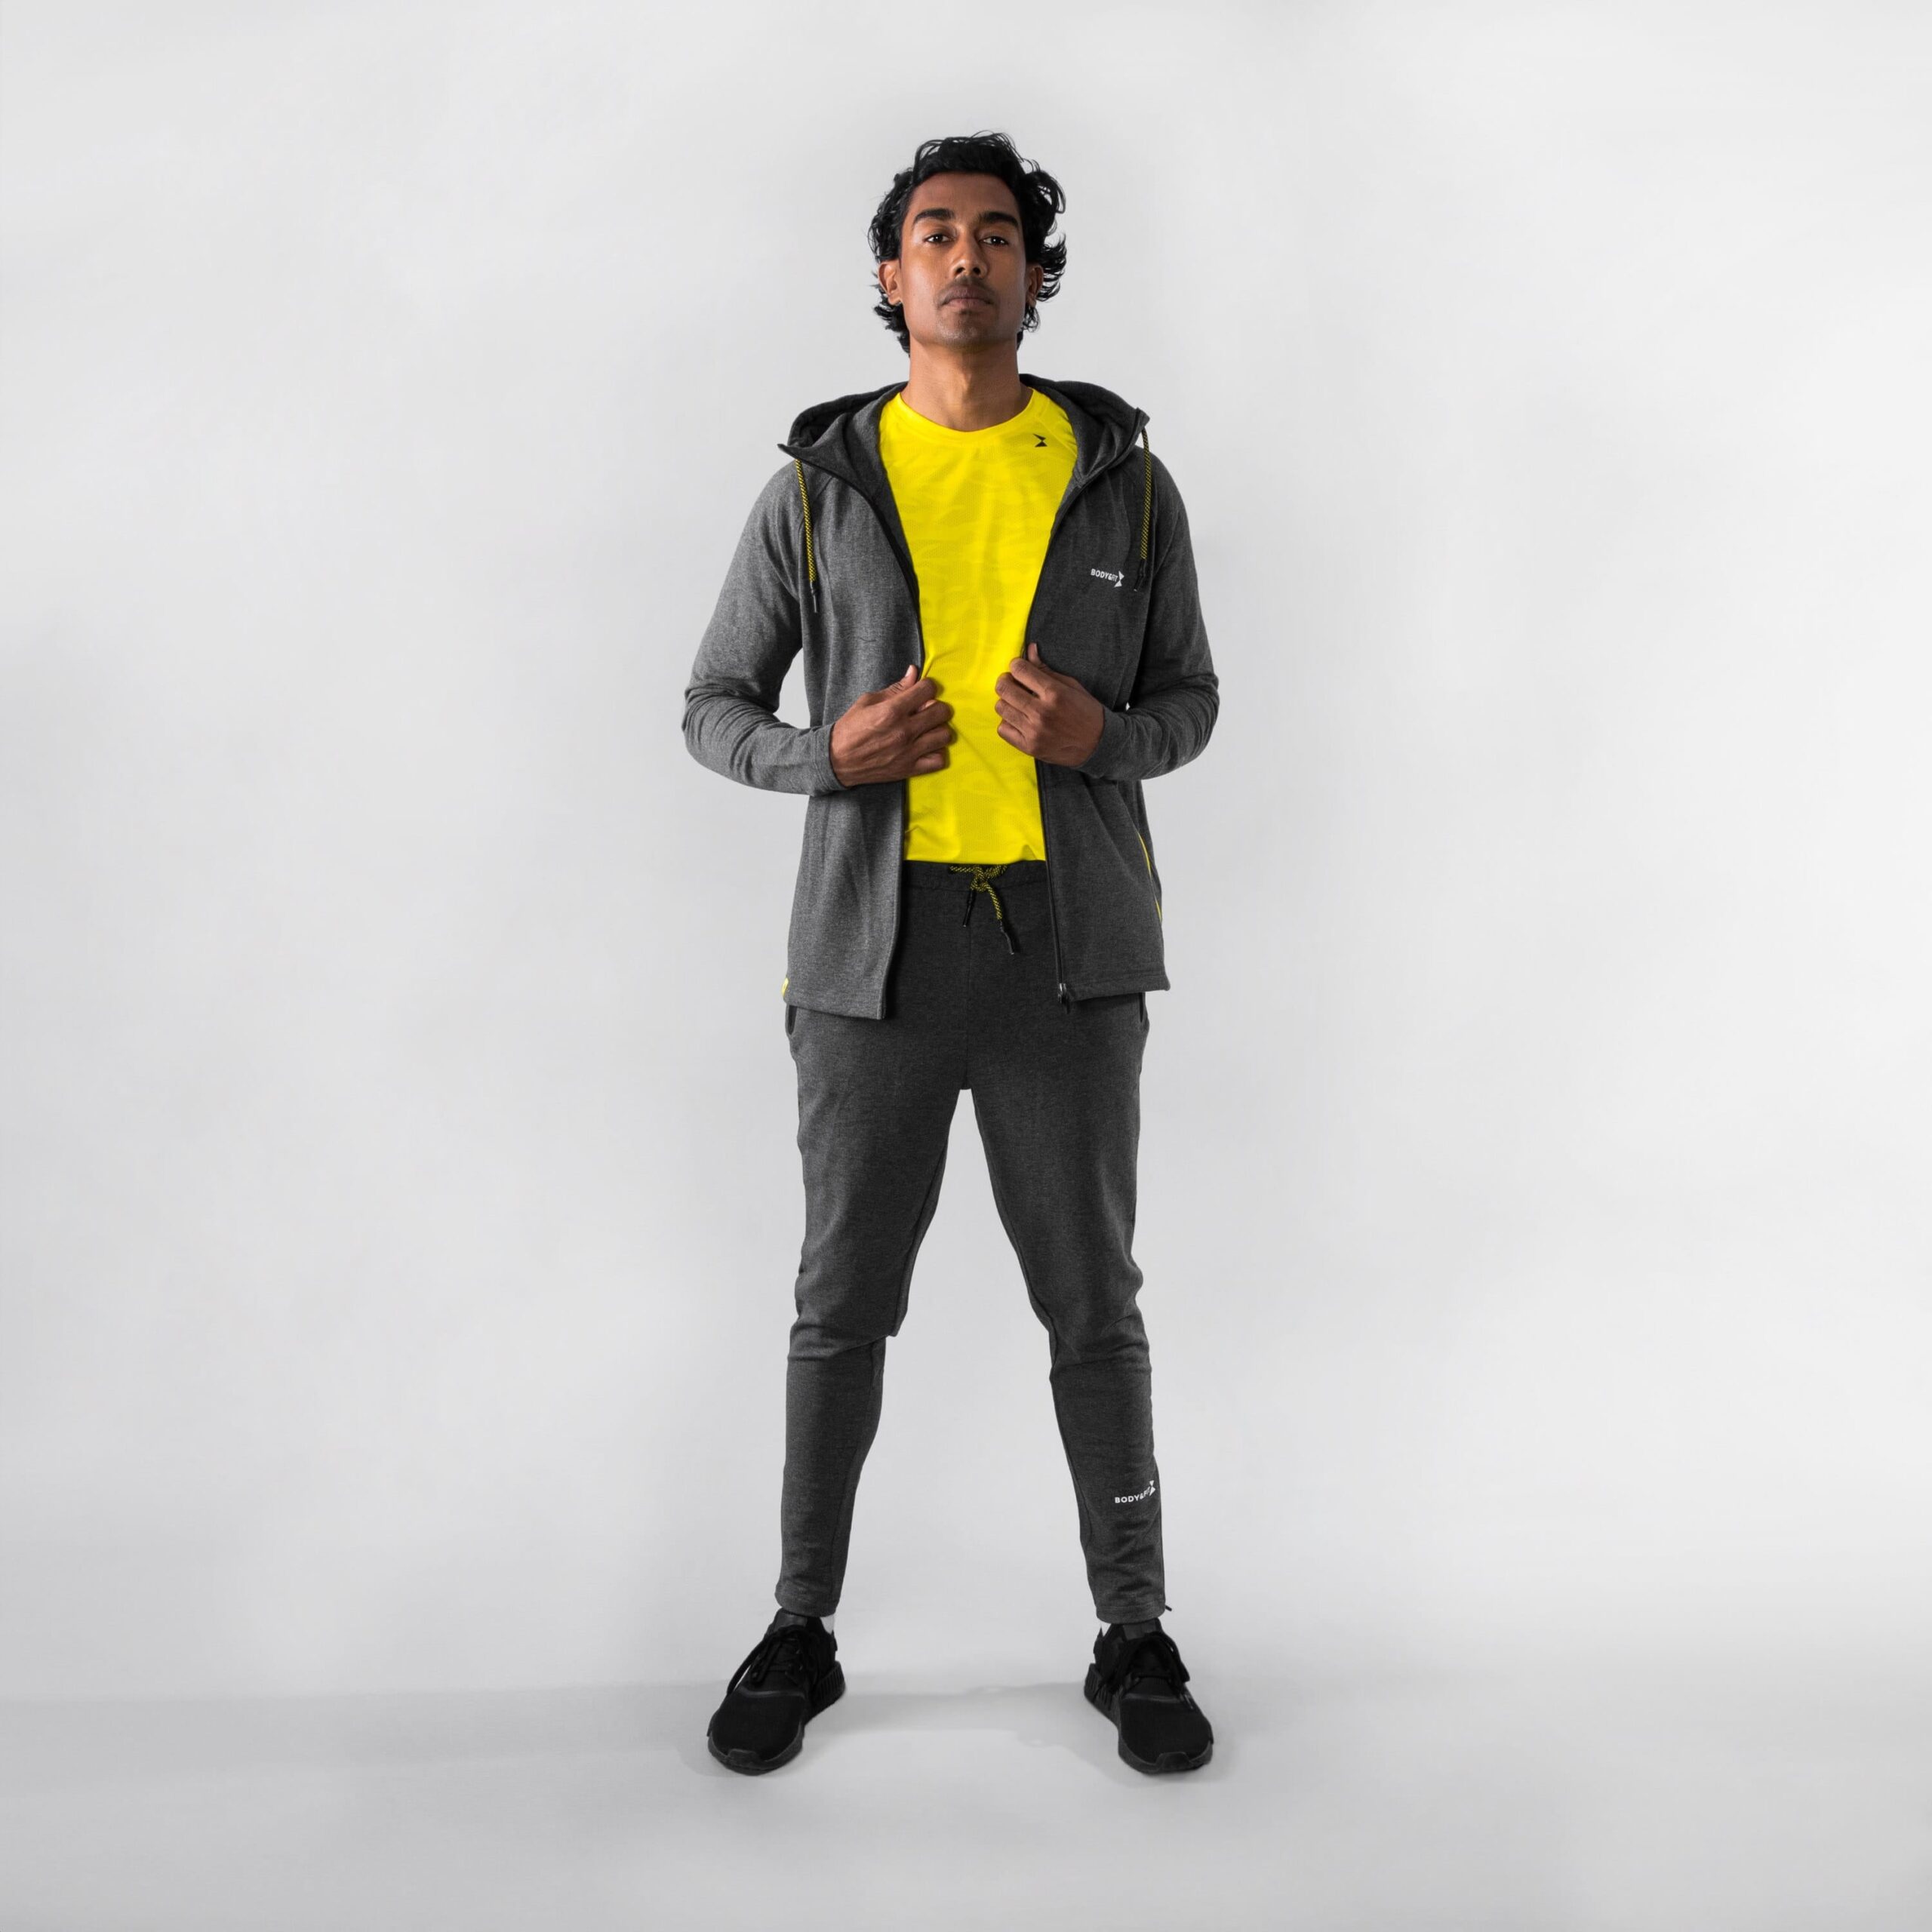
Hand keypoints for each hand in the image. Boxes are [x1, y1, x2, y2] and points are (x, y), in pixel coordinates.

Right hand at [829, 665, 953, 785]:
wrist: (837, 759)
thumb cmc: (851, 728)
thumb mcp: (868, 701)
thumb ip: (895, 688)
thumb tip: (914, 672)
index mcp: (892, 710)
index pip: (928, 689)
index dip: (927, 686)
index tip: (921, 691)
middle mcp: (904, 731)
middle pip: (942, 711)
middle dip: (936, 706)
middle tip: (926, 709)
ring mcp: (909, 752)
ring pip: (944, 735)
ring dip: (938, 728)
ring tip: (927, 729)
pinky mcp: (909, 769)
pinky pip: (939, 760)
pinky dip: (937, 753)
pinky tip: (927, 747)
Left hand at [994, 640, 1104, 766]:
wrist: (1098, 745)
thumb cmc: (1086, 712)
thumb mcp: (1071, 686)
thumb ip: (1046, 669)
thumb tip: (1029, 649)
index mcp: (1055, 693)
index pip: (1020, 670)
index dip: (1016, 665)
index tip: (1020, 668)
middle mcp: (1042, 712)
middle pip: (1004, 688)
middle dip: (1006, 680)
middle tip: (1013, 683)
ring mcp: (1034, 732)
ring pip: (1001, 707)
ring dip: (1007, 701)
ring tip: (1018, 703)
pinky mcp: (1030, 747)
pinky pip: (1002, 729)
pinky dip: (1008, 722)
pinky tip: (1019, 719)